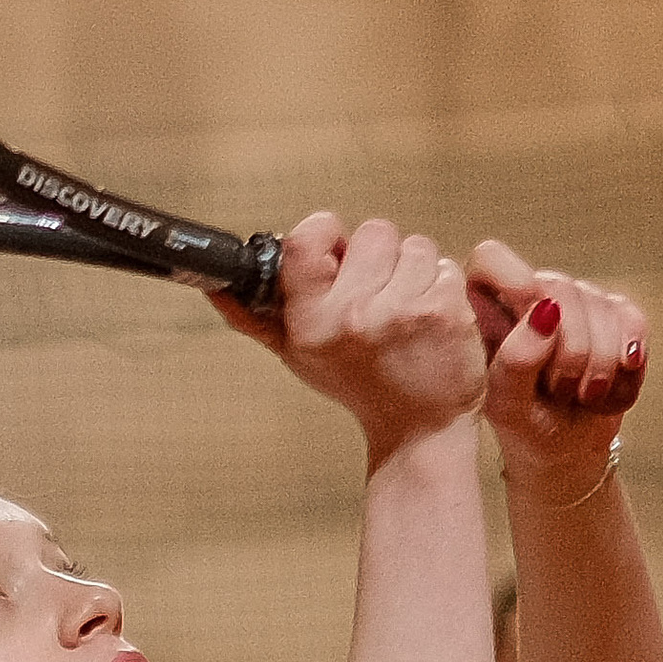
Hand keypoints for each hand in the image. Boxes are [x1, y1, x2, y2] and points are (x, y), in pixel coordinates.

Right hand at [213, 211, 485, 466]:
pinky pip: (445, 267)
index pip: (306, 239)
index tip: (337, 252)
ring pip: (415, 245)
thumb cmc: (357, 385)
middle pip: (373, 231)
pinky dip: (442, 288)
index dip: (327, 233)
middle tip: (380, 295)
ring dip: (415, 271)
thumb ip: (256, 319)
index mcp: (312, 322)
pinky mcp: (443, 312)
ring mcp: (402, 312)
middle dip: (380, 257)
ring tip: (408, 311)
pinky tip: (432, 320)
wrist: (418, 430)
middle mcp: (354, 316)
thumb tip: (217, 289)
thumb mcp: (299, 356)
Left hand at [467, 244, 647, 499]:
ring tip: (582, 395)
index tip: (532, 315)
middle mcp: (531, 296)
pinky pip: (631, 318)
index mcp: (487, 311)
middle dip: (569, 347)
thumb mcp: (509, 407)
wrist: (566, 451)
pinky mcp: (614, 315)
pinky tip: (613, 386)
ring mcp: (576, 302)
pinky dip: (627, 360)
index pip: (490, 258)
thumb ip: (515, 362)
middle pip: (558, 287)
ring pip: (598, 304)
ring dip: (598, 363)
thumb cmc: (525, 427)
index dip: (513, 277)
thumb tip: (546, 313)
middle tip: (561, 388)